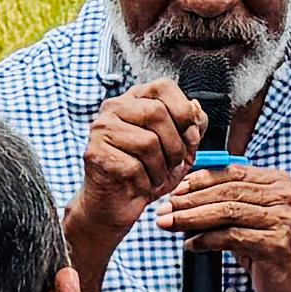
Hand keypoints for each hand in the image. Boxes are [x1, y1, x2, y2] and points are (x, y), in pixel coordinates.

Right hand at [70, 81, 204, 247]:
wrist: (117, 205)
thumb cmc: (147, 173)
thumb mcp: (180, 148)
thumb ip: (192, 125)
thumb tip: (195, 107)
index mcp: (134, 100)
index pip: (163, 86)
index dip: (183, 111)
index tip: (190, 136)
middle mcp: (113, 108)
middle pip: (157, 113)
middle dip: (174, 145)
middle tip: (172, 164)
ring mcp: (101, 130)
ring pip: (147, 142)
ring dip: (161, 168)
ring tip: (155, 177)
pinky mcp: (95, 154)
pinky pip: (134, 166)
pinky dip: (145, 182)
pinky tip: (139, 185)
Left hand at [158, 165, 290, 291]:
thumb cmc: (270, 250)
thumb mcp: (250, 219)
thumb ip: (227, 203)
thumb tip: (182, 197)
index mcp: (278, 182)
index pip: (232, 172)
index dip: (200, 179)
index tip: (174, 190)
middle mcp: (283, 196)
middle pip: (227, 191)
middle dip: (190, 200)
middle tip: (164, 209)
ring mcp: (282, 219)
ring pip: (226, 212)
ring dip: (191, 219)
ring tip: (169, 224)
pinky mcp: (275, 243)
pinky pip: (231, 237)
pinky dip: (206, 241)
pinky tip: (190, 245)